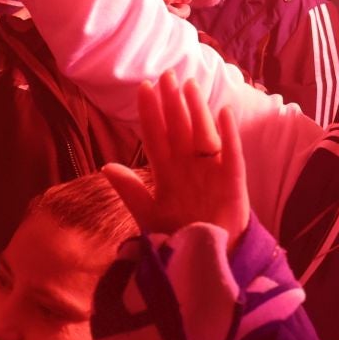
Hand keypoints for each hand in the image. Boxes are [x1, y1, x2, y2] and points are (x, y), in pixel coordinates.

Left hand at [102, 73, 248, 239]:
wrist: (209, 265)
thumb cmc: (181, 239)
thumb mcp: (150, 216)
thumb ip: (131, 192)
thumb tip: (106, 166)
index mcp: (168, 174)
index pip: (157, 137)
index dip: (151, 114)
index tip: (144, 88)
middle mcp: (189, 167)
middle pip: (179, 129)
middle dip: (172, 102)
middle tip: (167, 74)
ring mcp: (211, 172)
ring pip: (203, 134)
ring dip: (197, 110)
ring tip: (190, 85)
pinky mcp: (233, 183)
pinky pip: (231, 154)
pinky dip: (228, 134)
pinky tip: (224, 113)